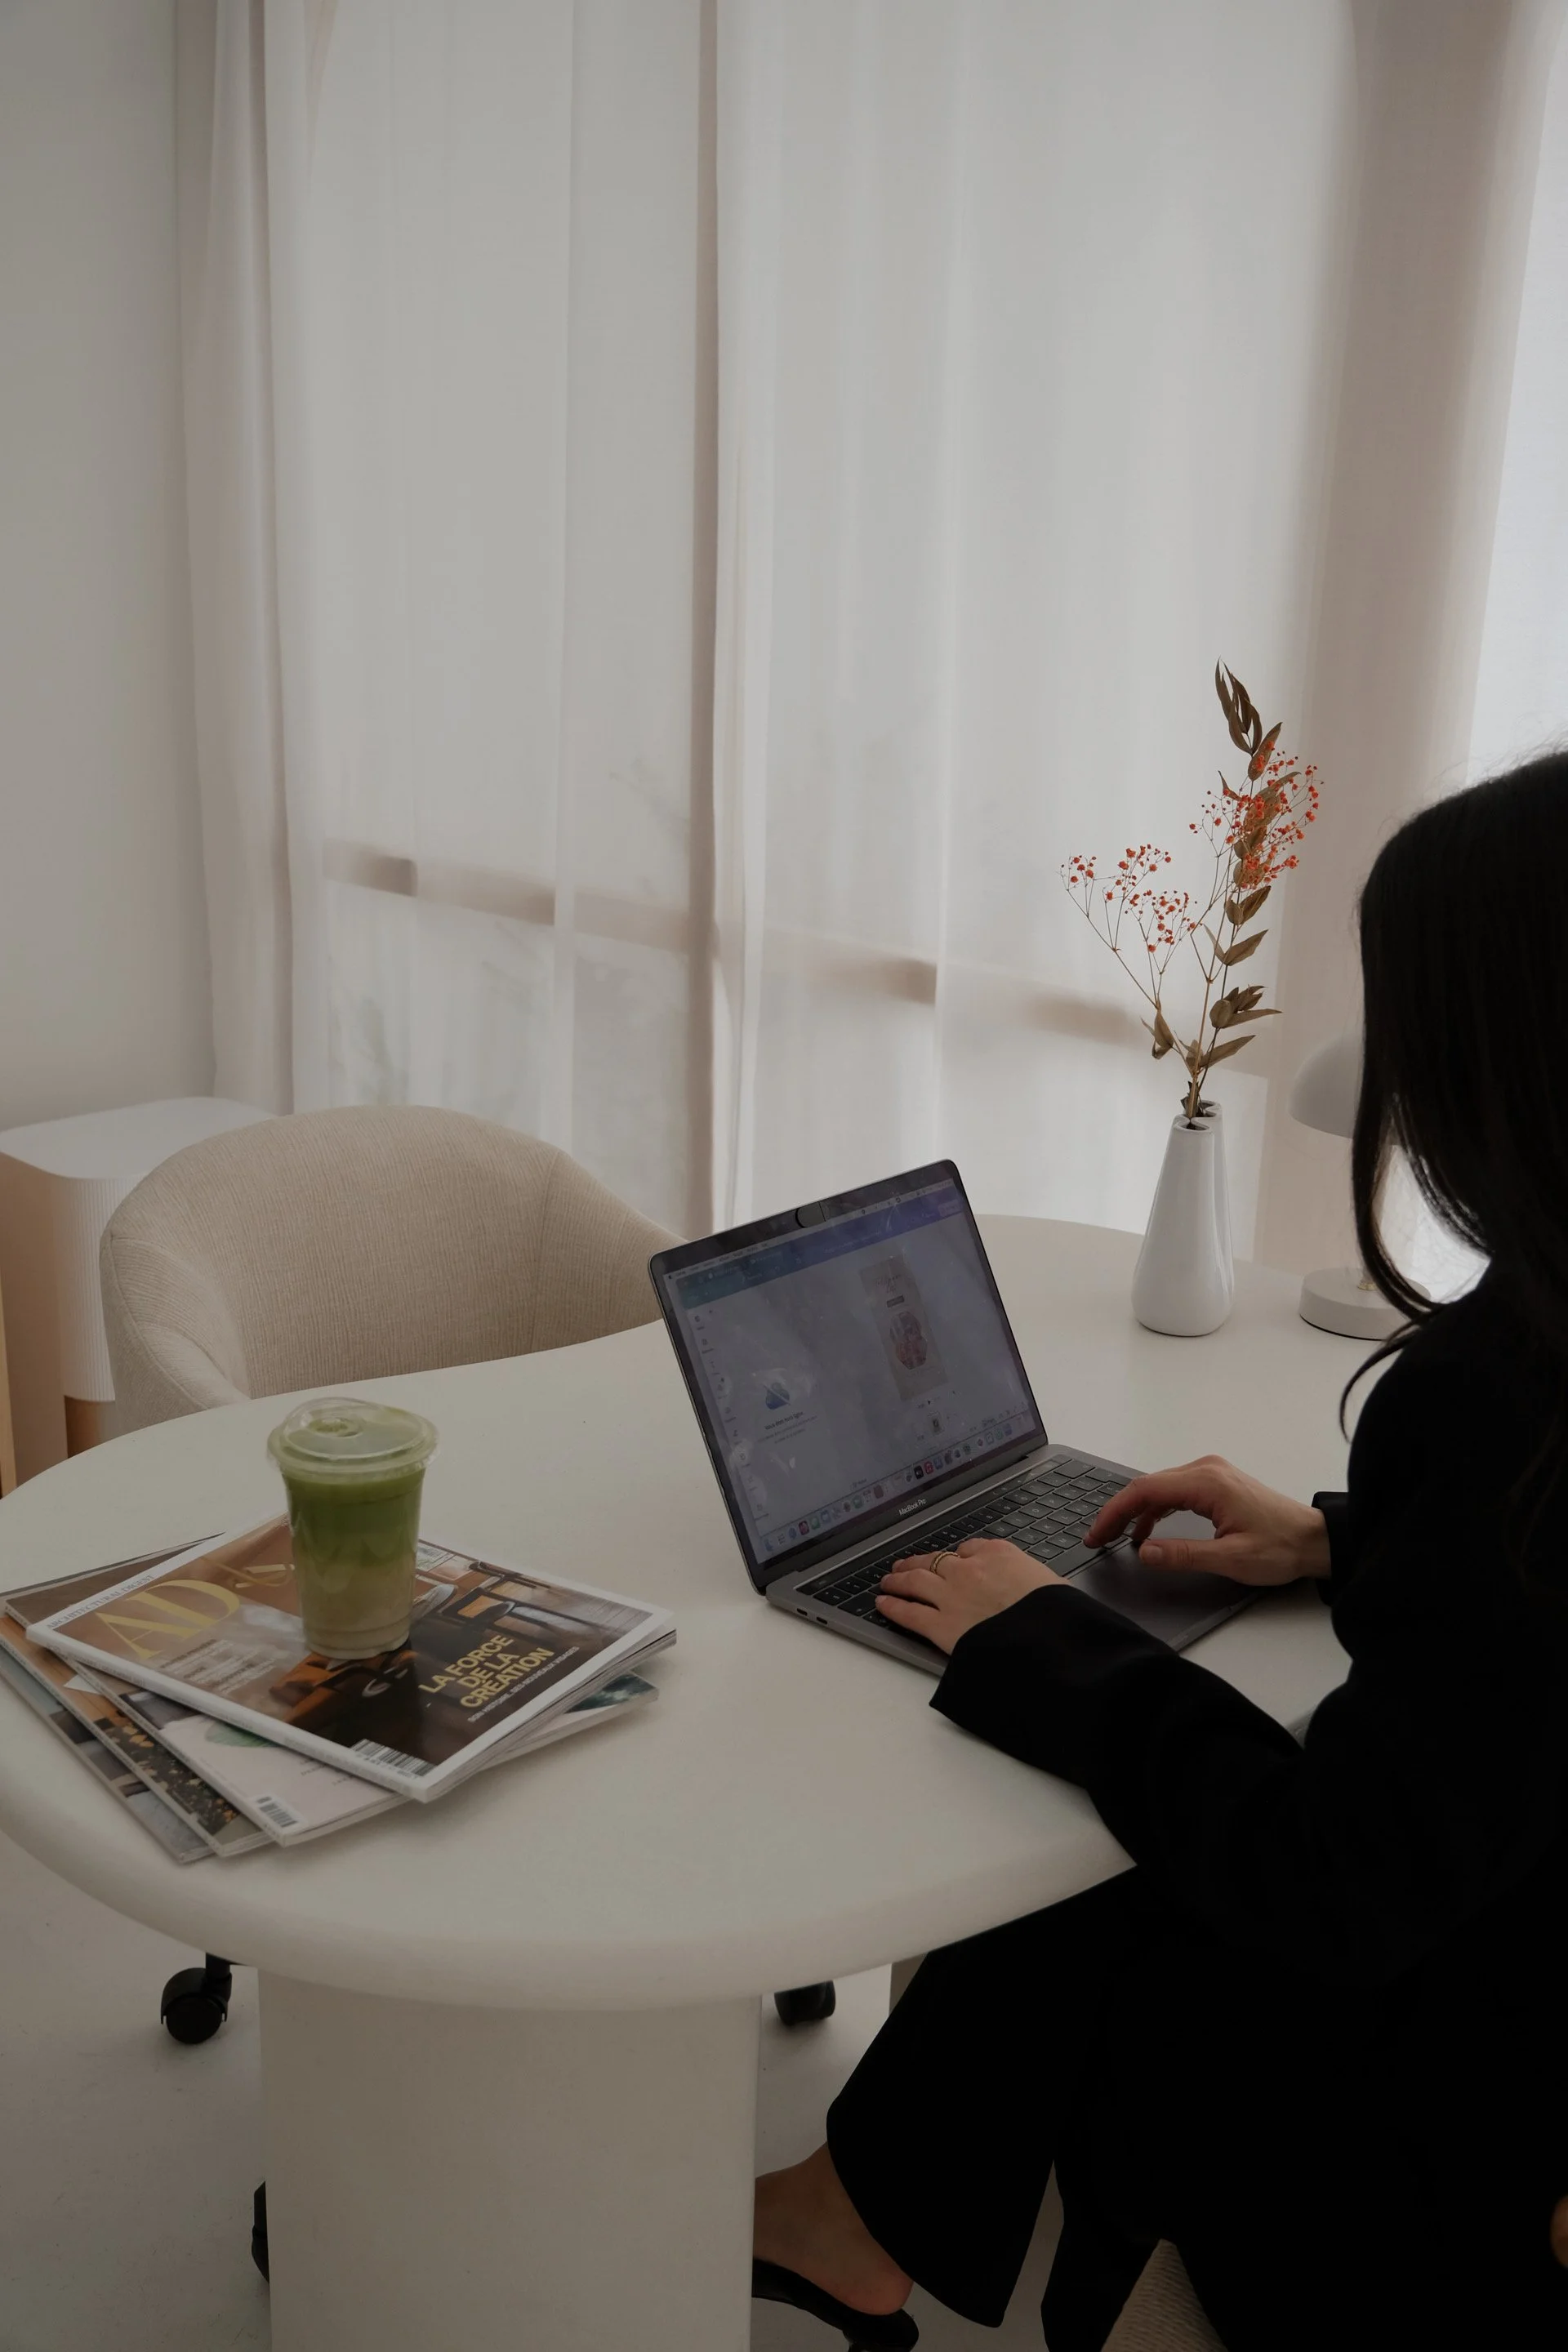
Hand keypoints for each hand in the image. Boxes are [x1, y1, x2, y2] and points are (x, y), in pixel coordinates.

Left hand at [875, 1538, 1064, 1654]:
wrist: (1045, 1637)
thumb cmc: (1056, 1613)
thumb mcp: (1052, 1584)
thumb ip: (1033, 1581)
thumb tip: (1035, 1587)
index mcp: (999, 1554)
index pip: (971, 1548)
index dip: (959, 1556)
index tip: (954, 1560)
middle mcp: (969, 1569)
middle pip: (936, 1561)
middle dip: (918, 1562)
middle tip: (907, 1564)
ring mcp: (951, 1596)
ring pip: (916, 1581)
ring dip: (899, 1579)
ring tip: (889, 1580)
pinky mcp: (940, 1625)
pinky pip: (909, 1613)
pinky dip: (893, 1607)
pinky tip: (883, 1604)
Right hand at [1084, 1454, 1329, 1586]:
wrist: (1315, 1540)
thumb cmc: (1281, 1547)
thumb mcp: (1230, 1558)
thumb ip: (1182, 1554)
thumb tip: (1144, 1551)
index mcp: (1207, 1482)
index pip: (1144, 1490)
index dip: (1114, 1512)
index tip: (1097, 1534)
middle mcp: (1206, 1470)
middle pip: (1147, 1485)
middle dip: (1118, 1512)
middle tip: (1098, 1538)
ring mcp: (1211, 1474)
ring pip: (1159, 1487)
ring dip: (1135, 1511)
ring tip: (1116, 1537)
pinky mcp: (1216, 1483)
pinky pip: (1174, 1491)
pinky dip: (1155, 1509)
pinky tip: (1147, 1530)